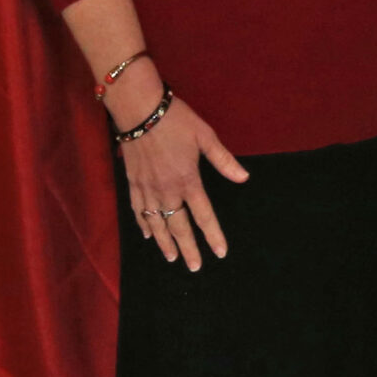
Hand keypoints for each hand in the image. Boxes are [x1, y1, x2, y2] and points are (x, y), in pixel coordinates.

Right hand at [113, 81, 247, 270]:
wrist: (140, 110)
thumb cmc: (176, 120)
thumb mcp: (206, 137)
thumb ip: (224, 160)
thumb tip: (244, 178)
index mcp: (188, 180)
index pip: (204, 216)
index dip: (213, 236)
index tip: (220, 253)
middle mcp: (167, 190)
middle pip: (178, 226)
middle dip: (188, 248)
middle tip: (194, 267)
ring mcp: (147, 188)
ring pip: (156, 223)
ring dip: (165, 242)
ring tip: (172, 258)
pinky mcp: (133, 183)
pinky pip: (138, 210)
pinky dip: (143, 225)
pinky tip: (148, 235)